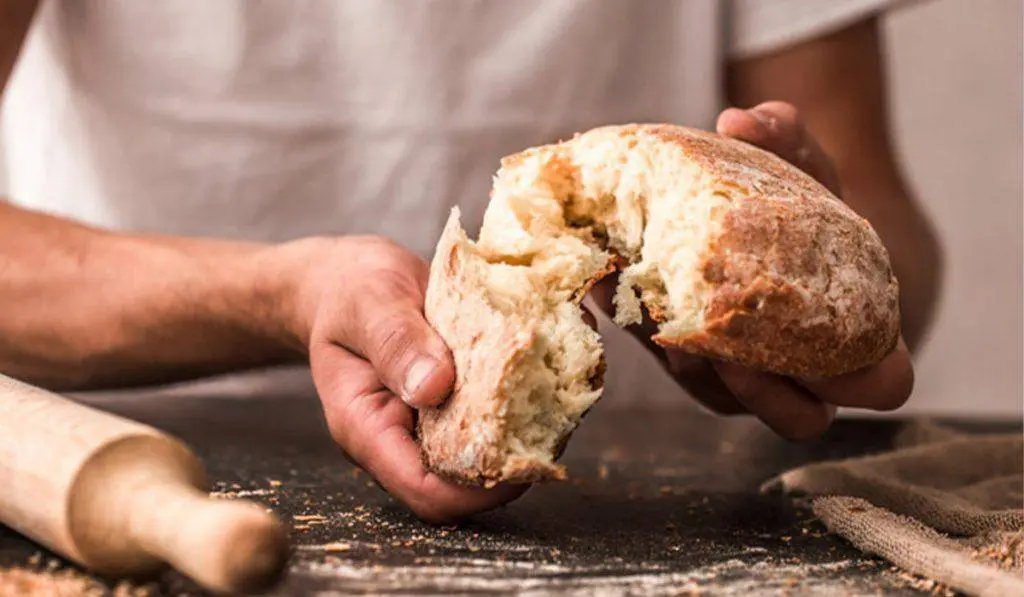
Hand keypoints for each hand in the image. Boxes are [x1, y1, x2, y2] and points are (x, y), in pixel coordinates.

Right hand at [288, 236, 525, 521]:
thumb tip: (434, 388)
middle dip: (511, 463)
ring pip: (482, 459)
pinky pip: (489, 423)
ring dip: (521, 433)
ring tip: (553, 391)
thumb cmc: (350, 290)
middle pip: (462, 485)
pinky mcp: (451, 406)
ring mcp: (426, 426)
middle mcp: (400, 439)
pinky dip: (518, 406)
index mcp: (368, 429)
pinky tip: (540, 374)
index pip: (425, 491)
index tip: (525, 456)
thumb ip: (397, 342)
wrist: (347, 279)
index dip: (479, 490)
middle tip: (554, 416)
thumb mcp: (369, 303)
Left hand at [593, 102, 913, 439]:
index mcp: (855, 339)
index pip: (880, 386)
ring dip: (682, 350)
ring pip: (716, 392)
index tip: (815, 332)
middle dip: (755, 384)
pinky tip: (610, 279)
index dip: (857, 375)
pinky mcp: (691, 367)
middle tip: (714, 335)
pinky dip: (641, 321)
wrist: (772, 234)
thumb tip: (741, 118)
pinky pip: (670, 362)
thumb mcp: (810, 175)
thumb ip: (790, 144)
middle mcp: (801, 374)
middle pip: (793, 417)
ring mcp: (742, 382)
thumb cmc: (810, 212)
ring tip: (643, 295)